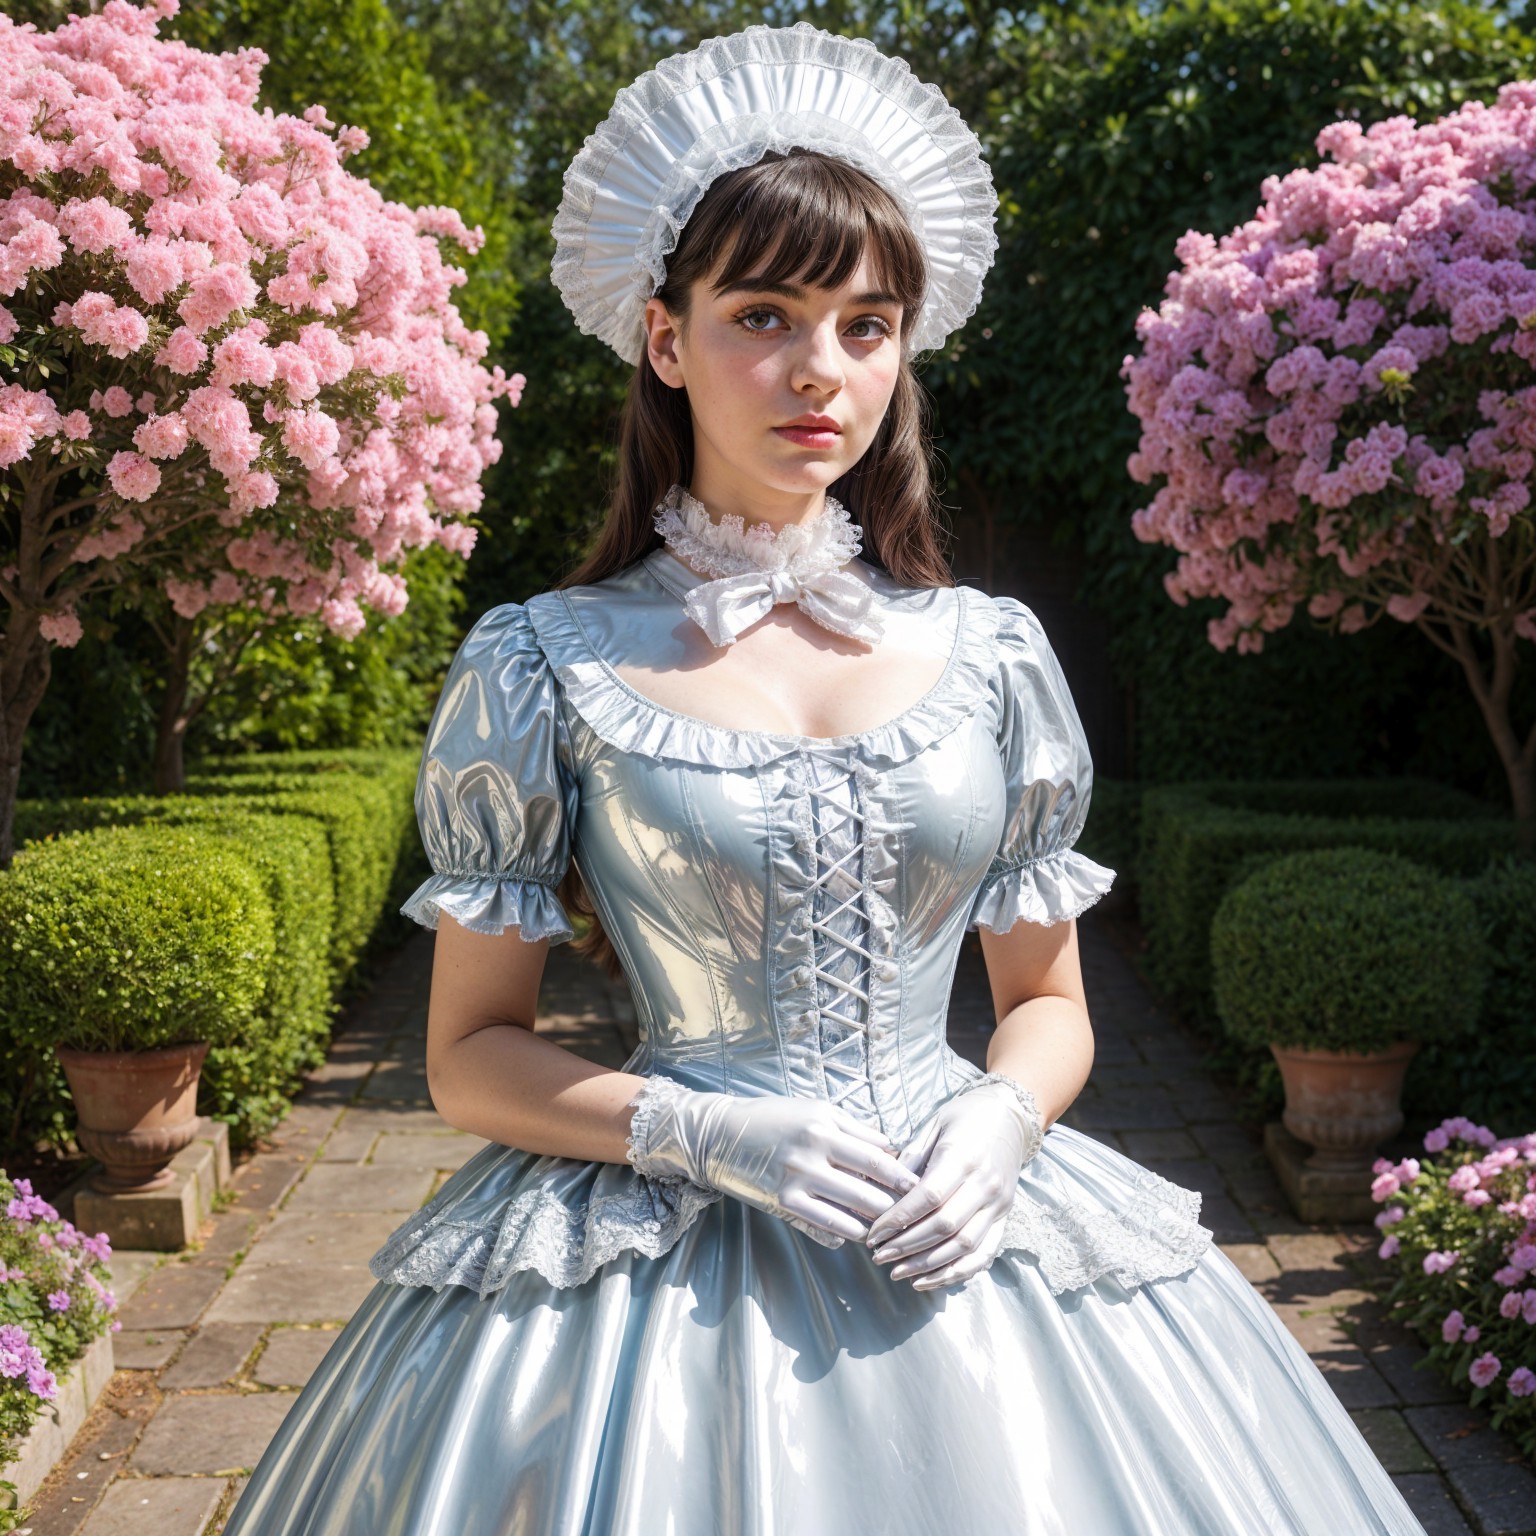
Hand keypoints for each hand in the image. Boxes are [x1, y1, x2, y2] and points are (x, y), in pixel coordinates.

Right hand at [625, 1076, 921, 1246]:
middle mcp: (812, 1155)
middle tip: (916, 1217)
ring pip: (851, 1217)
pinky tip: (853, 1234)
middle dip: (896, 1207)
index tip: (924, 1187)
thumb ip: (854, 1130)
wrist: (720, 1136)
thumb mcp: (816, 1111)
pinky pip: (824, 1229)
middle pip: (870, 1191)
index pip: (877, 1158)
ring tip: (889, 1230)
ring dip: (873, 1226)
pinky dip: (844, 1235)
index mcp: (824, 1127)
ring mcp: (796, 1183)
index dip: (903, 1176)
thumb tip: (892, 1148)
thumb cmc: (775, 1118)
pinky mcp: (782, 1205)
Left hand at [863, 1074, 1044, 1290]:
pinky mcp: (1005, 1217)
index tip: (874, 1233)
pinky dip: (958, 1272)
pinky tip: (931, 1279)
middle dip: (907, 1246)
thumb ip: (912, 1158)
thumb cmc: (965, 1117)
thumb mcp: (934, 1126)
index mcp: (963, 1157)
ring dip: (929, 1265)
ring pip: (964, 1246)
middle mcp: (985, 1184)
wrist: (1011, 1115)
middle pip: (944, 1226)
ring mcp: (999, 1204)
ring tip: (898, 1272)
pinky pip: (984, 1253)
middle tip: (878, 1256)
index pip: (928, 1197)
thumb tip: (884, 1191)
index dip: (898, 1219)